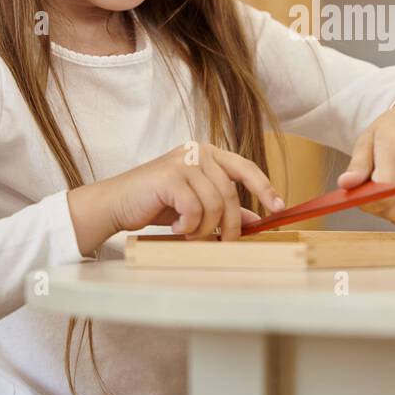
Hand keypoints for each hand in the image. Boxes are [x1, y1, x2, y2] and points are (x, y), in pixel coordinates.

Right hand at [68, 142, 284, 252]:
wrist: (116, 204)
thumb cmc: (156, 203)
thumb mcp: (196, 204)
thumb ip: (224, 207)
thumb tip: (256, 221)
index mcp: (208, 153)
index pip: (245, 167)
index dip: (264, 188)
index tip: (278, 208)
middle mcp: (198, 151)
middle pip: (231, 193)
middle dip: (230, 224)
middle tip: (224, 242)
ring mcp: (183, 160)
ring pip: (214, 203)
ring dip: (204, 227)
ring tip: (188, 233)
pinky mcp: (169, 175)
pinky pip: (194, 208)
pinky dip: (188, 225)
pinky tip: (175, 228)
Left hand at [336, 97, 394, 224]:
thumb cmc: (393, 131)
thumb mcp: (368, 139)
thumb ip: (357, 164)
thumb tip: (345, 184)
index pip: (385, 188)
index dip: (368, 199)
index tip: (358, 195)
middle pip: (392, 207)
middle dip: (374, 206)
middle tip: (368, 190)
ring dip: (387, 210)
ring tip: (383, 189)